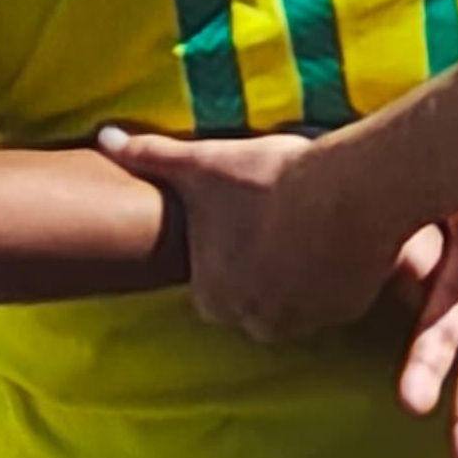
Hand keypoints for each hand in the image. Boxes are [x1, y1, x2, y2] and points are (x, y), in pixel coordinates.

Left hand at [99, 125, 406, 341]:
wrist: (352, 191)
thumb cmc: (271, 180)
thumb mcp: (202, 164)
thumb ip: (149, 156)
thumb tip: (104, 137)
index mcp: (213, 296)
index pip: (212, 282)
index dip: (227, 249)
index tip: (245, 220)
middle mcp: (255, 321)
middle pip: (253, 298)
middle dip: (263, 270)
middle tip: (278, 223)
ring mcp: (306, 320)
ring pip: (293, 303)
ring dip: (298, 277)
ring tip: (310, 230)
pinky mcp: (348, 311)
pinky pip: (334, 300)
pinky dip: (335, 279)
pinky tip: (339, 240)